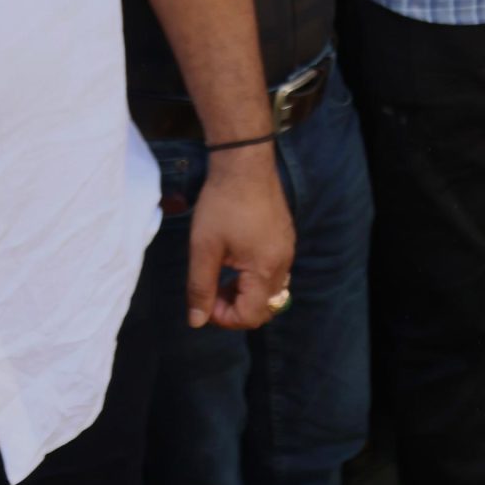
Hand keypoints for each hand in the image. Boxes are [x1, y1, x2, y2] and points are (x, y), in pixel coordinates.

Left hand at [185, 151, 294, 330]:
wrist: (244, 164)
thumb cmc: (222, 204)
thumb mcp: (204, 248)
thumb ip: (201, 288)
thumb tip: (197, 321)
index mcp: (266, 269)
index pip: (251, 315)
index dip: (224, 317)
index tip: (205, 301)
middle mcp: (284, 263)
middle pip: (265, 307)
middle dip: (236, 307)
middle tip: (212, 291)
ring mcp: (287, 249)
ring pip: (270, 289)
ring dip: (245, 292)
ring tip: (221, 275)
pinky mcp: (285, 237)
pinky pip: (274, 270)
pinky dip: (254, 276)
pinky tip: (235, 258)